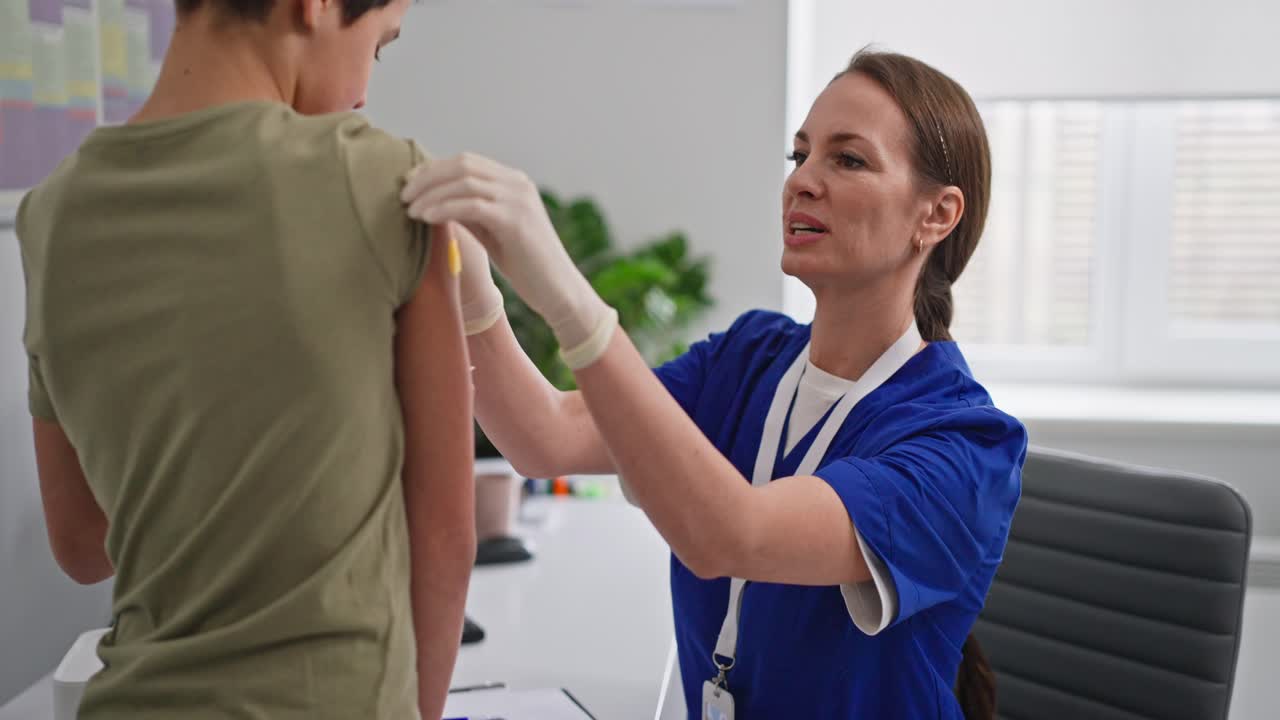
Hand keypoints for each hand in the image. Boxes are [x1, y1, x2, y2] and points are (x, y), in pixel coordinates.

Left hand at [401, 154, 613, 363]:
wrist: (558, 290)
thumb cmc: (526, 265)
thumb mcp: (493, 232)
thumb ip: (469, 212)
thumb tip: (433, 200)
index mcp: (514, 182)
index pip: (466, 161)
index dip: (433, 169)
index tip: (409, 184)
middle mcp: (518, 184)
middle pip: (462, 164)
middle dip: (427, 177)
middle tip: (403, 195)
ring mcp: (518, 200)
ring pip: (464, 181)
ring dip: (431, 193)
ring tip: (410, 210)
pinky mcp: (515, 221)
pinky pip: (471, 205)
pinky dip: (444, 208)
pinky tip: (427, 218)